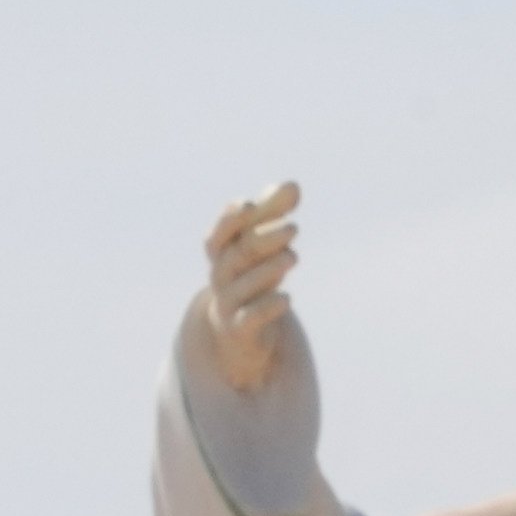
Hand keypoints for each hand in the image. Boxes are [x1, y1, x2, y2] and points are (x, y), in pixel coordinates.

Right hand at [201, 183, 301, 394]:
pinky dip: (268, 307)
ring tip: (293, 255)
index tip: (249, 205)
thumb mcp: (261, 246)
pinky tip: (286, 298)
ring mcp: (229, 301)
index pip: (223, 232)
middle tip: (293, 228)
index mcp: (222, 251)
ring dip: (269, 269)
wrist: (237, 330)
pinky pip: (252, 317)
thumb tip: (293, 185)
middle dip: (264, 239)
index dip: (233, 219)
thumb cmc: (250, 275)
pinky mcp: (242, 328)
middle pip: (240, 253)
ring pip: (245, 284)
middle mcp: (222, 273)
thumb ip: (273, 214)